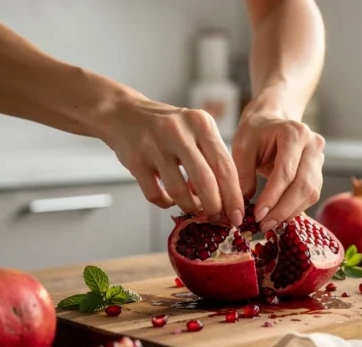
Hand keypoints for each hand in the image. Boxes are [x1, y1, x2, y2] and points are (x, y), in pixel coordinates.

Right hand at [100, 95, 244, 225]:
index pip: (225, 166)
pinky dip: (166, 203)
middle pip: (205, 181)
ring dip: (190, 206)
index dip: (234, 196)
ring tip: (193, 206)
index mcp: (201, 124)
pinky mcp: (136, 160)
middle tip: (217, 217)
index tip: (238, 215)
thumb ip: (213, 157)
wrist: (124, 114)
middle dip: (214, 206)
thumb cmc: (168, 127)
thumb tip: (230, 197)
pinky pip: (156, 195)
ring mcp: (155, 146)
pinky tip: (170, 199)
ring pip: (179, 192)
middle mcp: (179, 132)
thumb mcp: (196, 130)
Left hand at [232, 113, 324, 231]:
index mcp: (294, 133)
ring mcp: (319, 158)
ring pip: (310, 192)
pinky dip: (295, 208)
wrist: (271, 121)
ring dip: (290, 212)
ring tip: (269, 224)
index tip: (257, 214)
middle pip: (303, 184)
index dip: (272, 196)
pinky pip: (311, 195)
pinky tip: (278, 216)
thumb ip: (242, 175)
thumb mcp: (242, 147)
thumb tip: (243, 206)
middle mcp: (313, 144)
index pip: (286, 171)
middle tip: (264, 225)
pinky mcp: (318, 172)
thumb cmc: (255, 132)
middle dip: (283, 209)